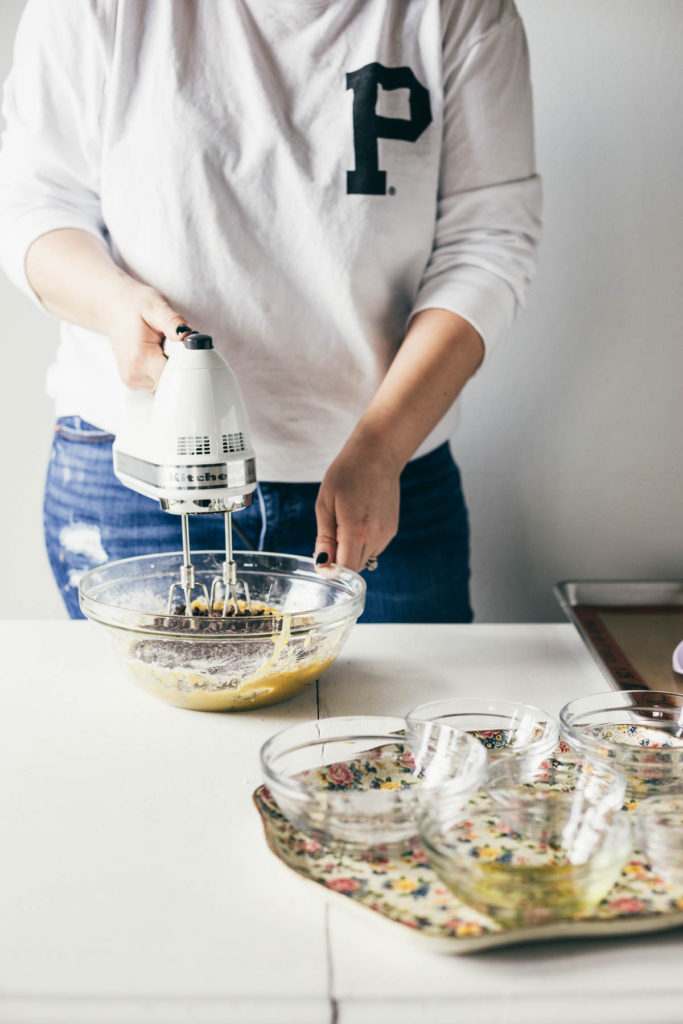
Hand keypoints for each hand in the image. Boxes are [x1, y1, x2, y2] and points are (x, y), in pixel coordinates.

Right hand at [107, 278, 190, 391]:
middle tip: (168, 343)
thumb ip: (173, 322)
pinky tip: (153, 354)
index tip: (182, 349)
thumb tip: (187, 335)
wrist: (112, 308)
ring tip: (158, 346)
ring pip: (166, 383)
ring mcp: (132, 381)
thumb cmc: (132, 305)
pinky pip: (157, 382)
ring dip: (168, 366)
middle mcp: (134, 374)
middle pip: (172, 381)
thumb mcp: (155, 306)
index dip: (186, 364)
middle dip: (177, 364)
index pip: (174, 376)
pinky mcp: (133, 382)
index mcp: (140, 358)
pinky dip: (160, 369)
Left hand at [314, 435, 400, 572]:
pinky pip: (373, 548)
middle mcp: (375, 536)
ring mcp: (386, 533)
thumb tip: (322, 564)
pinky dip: (362, 543)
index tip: (320, 558)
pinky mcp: (392, 530)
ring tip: (345, 522)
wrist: (378, 454)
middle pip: (354, 568)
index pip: (345, 569)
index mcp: (356, 529)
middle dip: (339, 561)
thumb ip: (324, 538)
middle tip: (329, 536)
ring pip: (364, 559)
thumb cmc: (347, 474)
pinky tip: (358, 520)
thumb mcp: (325, 504)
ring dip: (351, 551)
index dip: (330, 569)